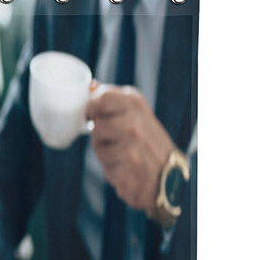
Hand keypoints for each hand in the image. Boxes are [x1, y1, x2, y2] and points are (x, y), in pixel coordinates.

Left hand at [88, 85, 174, 217]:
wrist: (169, 174)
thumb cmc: (147, 140)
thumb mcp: (135, 111)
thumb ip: (111, 99)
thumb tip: (90, 86)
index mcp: (134, 103)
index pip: (102, 98)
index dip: (93, 108)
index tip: (97, 116)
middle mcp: (135, 124)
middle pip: (97, 126)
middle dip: (100, 136)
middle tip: (115, 141)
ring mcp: (133, 149)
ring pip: (99, 149)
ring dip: (105, 155)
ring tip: (122, 155)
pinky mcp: (129, 172)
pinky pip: (107, 170)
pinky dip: (113, 172)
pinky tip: (127, 169)